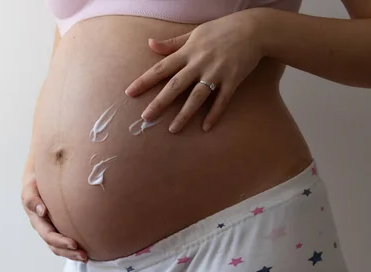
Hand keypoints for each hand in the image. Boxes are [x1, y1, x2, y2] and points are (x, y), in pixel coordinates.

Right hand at [21, 173, 87, 260]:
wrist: (38, 179)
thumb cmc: (35, 182)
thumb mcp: (30, 187)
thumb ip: (32, 198)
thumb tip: (42, 211)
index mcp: (36, 219)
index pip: (48, 234)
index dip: (60, 241)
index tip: (74, 243)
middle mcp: (42, 227)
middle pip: (54, 245)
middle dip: (68, 251)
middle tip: (84, 254)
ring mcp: (50, 229)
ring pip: (59, 248)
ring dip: (72, 254)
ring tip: (86, 257)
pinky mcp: (58, 228)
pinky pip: (65, 242)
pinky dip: (74, 249)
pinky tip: (87, 251)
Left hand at [125, 9, 264, 132]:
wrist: (254, 28)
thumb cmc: (221, 30)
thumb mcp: (194, 33)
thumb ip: (172, 43)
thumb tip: (150, 44)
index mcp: (188, 52)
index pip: (161, 68)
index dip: (145, 81)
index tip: (130, 93)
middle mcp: (199, 63)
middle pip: (175, 86)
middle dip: (160, 102)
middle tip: (146, 117)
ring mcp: (216, 73)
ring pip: (197, 97)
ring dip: (184, 114)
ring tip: (172, 129)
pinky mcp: (233, 80)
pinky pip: (222, 100)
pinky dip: (214, 114)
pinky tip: (205, 127)